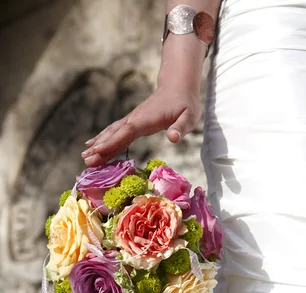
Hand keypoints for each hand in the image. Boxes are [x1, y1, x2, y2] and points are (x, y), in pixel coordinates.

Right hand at [81, 84, 201, 166]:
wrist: (178, 87)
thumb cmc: (185, 104)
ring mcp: (132, 120)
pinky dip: (104, 140)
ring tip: (85, 156)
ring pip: (112, 133)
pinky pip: (116, 132)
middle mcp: (135, 119)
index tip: (98, 151)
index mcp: (146, 119)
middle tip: (86, 161)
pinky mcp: (133, 122)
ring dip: (98, 144)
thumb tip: (173, 138)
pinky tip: (94, 146)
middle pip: (114, 134)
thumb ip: (181, 128)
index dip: (112, 142)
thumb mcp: (189, 117)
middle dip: (100, 147)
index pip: (126, 132)